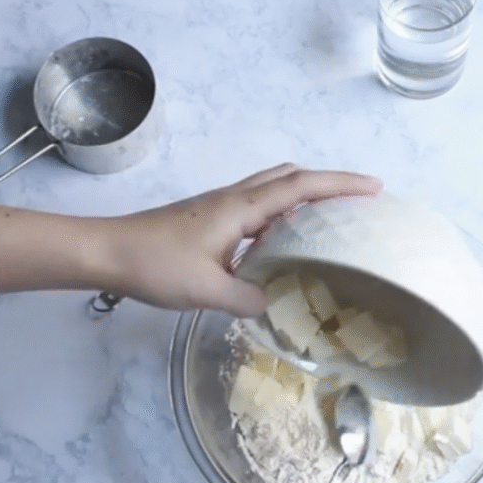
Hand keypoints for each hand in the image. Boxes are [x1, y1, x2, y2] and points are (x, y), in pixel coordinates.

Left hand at [0, 163, 379, 310]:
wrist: (107, 252)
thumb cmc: (155, 265)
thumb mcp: (206, 290)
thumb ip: (248, 299)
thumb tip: (276, 306)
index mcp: (241, 209)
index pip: (301, 188)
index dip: (340, 185)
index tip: (374, 188)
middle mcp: (235, 198)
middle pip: (291, 176)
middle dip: (329, 183)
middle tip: (359, 201)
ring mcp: (221, 204)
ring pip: (273, 185)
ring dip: (305, 192)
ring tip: (331, 217)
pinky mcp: (210, 216)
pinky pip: (259, 202)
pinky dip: (283, 208)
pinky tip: (284, 237)